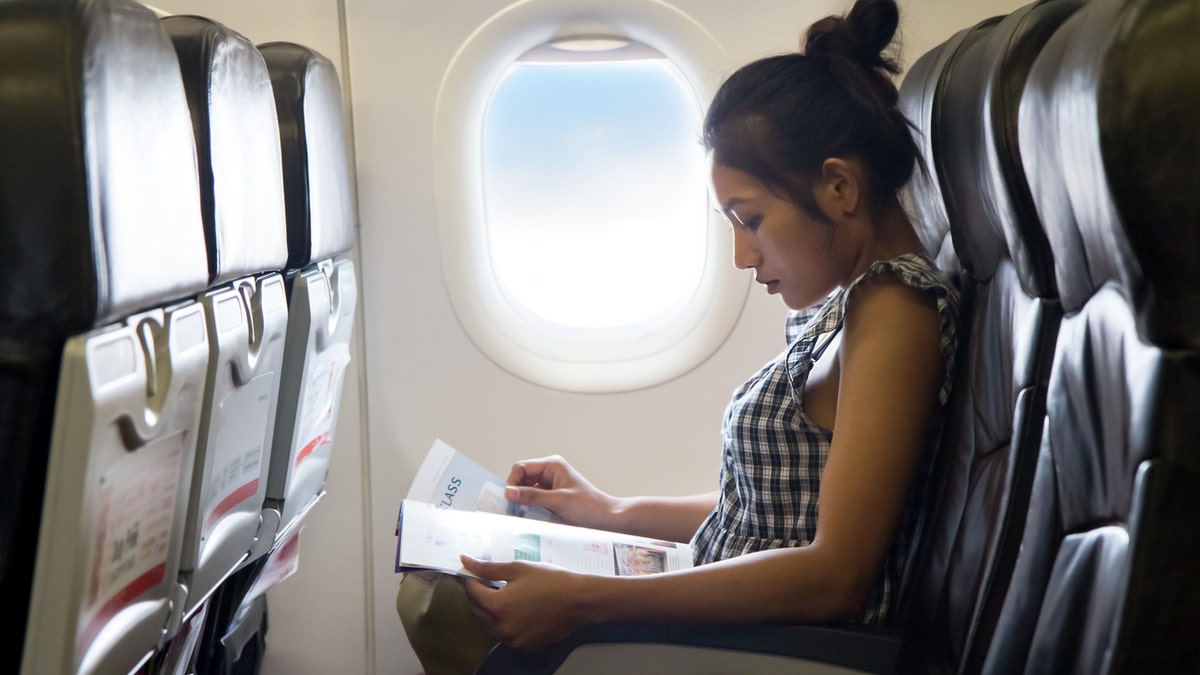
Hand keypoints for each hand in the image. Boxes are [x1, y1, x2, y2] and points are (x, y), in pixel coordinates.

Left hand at [460, 555, 589, 651]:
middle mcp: (501, 628)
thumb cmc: (551, 581)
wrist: (580, 601)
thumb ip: (488, 568)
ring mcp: (512, 640)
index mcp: (497, 606)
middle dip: (478, 595)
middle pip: (476, 611)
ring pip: (487, 626)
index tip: (479, 572)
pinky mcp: (524, 647)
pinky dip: (502, 624)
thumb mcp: (518, 569)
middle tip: (489, 582)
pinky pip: (503, 636)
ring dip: (488, 611)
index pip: (471, 592)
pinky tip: (515, 610)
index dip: (473, 579)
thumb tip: (465, 561)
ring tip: (503, 595)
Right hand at [505, 456, 617, 529]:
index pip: (521, 468)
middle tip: (515, 510)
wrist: (606, 519)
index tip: (510, 499)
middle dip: (517, 493)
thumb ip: (532, 496)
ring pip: (525, 491)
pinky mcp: (551, 497)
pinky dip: (530, 508)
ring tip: (525, 514)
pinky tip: (533, 516)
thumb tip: (509, 492)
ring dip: (523, 502)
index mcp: (552, 465)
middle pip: (521, 479)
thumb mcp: (558, 501)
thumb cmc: (589, 506)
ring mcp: (550, 485)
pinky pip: (533, 500)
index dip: (513, 482)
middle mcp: (549, 472)